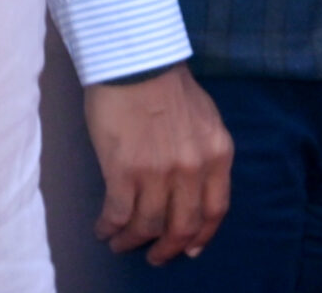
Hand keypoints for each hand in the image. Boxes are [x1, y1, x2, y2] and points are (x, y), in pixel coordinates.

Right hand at [83, 63, 233, 264]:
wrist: (138, 65)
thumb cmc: (170, 89)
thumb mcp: (206, 121)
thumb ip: (205, 155)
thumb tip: (196, 189)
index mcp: (217, 154)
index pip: (216, 209)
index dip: (202, 236)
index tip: (190, 249)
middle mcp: (193, 168)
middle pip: (183, 226)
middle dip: (166, 248)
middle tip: (153, 256)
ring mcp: (158, 172)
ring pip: (147, 226)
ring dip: (131, 241)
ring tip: (120, 242)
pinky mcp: (124, 171)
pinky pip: (117, 215)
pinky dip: (109, 228)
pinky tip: (103, 229)